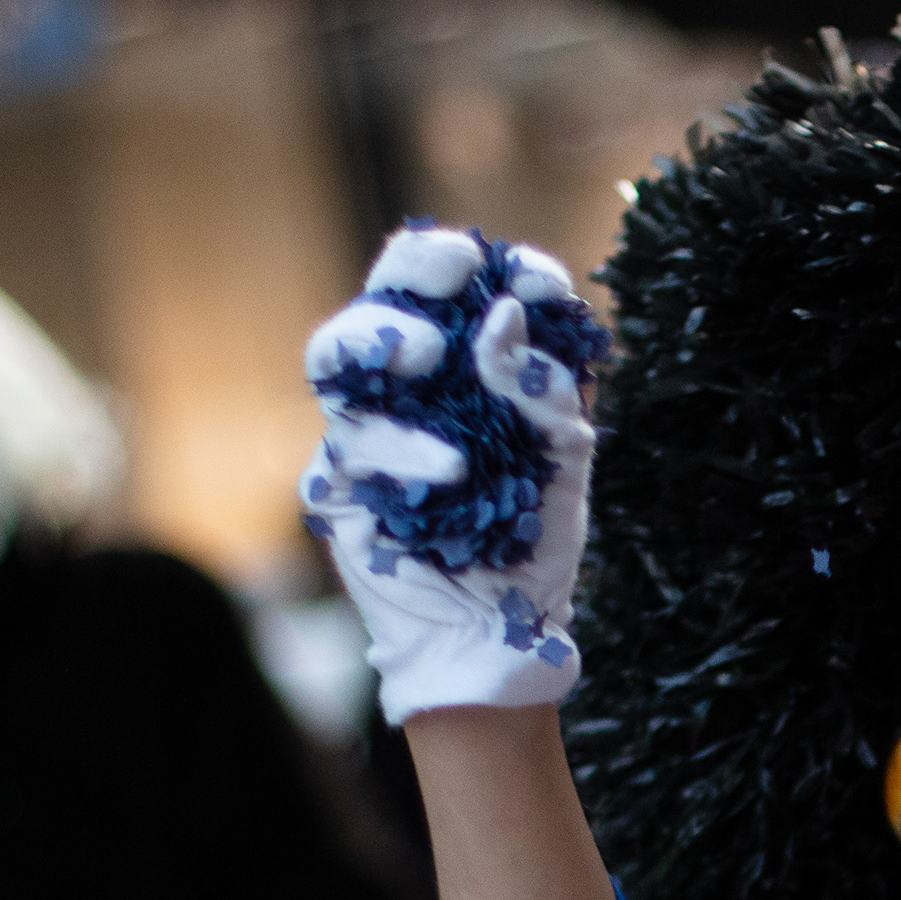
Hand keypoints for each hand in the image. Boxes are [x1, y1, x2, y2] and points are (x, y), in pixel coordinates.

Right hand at [302, 225, 602, 725]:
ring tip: (429, 353)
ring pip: (339, 352)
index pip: (469, 291)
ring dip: (380, 336)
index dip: (498, 269)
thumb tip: (506, 312)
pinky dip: (403, 448)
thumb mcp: (563, 460)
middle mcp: (411, 386)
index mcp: (470, 366)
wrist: (495, 634)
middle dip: (417, 268)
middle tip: (457, 266)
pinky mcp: (338, 477)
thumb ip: (543, 387)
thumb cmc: (533, 542)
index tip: (535, 274)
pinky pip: (353, 441)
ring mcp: (366, 426)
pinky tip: (450, 468)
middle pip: (388, 296)